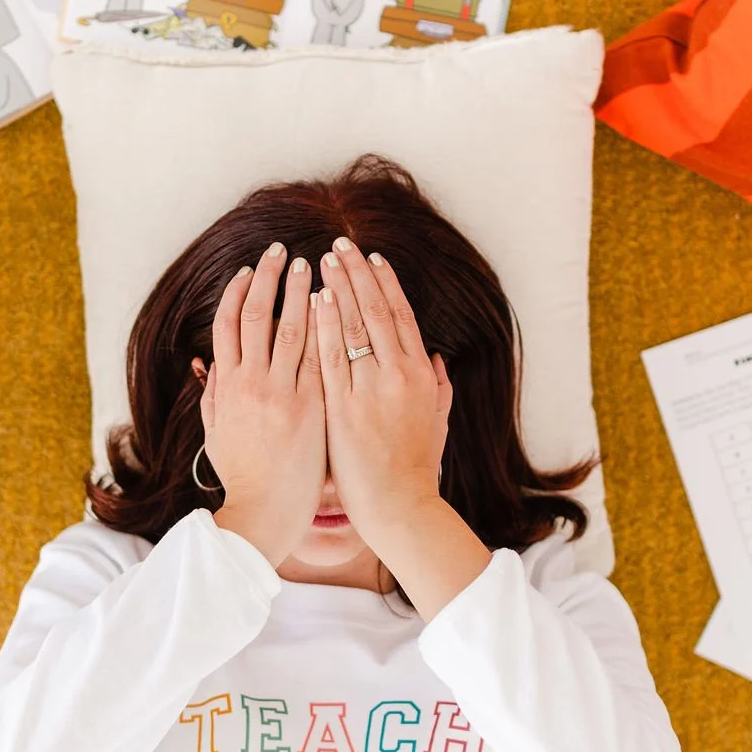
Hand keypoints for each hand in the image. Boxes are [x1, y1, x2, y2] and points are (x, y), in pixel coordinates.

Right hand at [204, 242, 324, 563]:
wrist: (264, 514)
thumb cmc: (242, 478)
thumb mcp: (216, 432)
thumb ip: (212, 394)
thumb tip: (204, 363)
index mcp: (227, 387)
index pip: (229, 325)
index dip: (238, 293)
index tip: (249, 271)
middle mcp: (251, 384)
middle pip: (259, 316)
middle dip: (269, 279)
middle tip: (281, 251)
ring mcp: (282, 394)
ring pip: (290, 329)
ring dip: (300, 293)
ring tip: (311, 266)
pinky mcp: (311, 408)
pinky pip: (320, 357)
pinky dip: (324, 327)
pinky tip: (333, 305)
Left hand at [315, 238, 489, 617]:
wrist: (400, 506)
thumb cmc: (417, 469)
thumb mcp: (438, 422)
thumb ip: (440, 387)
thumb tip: (438, 358)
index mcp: (422, 375)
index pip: (402, 317)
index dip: (385, 285)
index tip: (372, 260)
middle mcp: (398, 374)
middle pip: (375, 312)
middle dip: (357, 275)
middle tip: (340, 245)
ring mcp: (370, 389)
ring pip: (351, 327)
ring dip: (336, 289)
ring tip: (322, 261)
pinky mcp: (342, 406)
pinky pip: (329, 356)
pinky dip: (322, 325)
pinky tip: (312, 301)